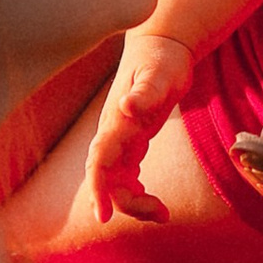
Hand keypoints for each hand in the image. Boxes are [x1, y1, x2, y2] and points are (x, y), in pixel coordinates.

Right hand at [82, 28, 196, 219]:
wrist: (161, 46)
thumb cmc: (161, 59)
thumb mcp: (159, 74)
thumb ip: (145, 92)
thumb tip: (127, 107)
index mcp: (116, 121)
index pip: (98, 162)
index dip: (98, 188)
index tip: (102, 216)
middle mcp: (113, 135)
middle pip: (108, 180)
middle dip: (126, 203)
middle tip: (162, 214)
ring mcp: (120, 140)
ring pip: (116, 183)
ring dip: (134, 203)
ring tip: (164, 214)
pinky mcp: (131, 143)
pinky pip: (125, 178)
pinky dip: (137, 195)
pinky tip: (155, 203)